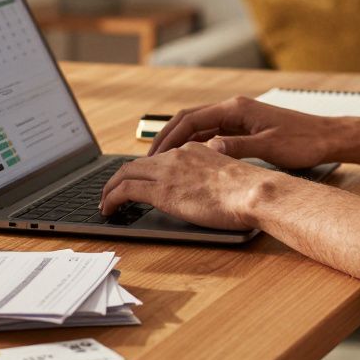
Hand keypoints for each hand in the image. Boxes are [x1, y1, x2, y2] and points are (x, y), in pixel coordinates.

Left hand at [99, 142, 290, 229]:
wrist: (254, 191)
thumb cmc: (251, 191)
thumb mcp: (230, 176)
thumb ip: (213, 177)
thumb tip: (207, 189)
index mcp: (194, 150)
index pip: (159, 157)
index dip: (142, 170)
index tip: (136, 181)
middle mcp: (177, 156)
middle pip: (136, 163)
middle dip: (119, 178)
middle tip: (111, 192)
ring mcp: (168, 171)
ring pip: (125, 174)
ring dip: (111, 189)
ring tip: (105, 203)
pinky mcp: (161, 189)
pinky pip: (125, 190)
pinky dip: (112, 198)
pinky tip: (108, 209)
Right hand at [148, 96, 343, 168]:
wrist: (328, 137)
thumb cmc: (304, 141)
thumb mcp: (269, 147)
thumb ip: (238, 147)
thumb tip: (208, 149)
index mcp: (236, 108)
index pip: (191, 118)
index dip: (169, 136)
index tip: (153, 154)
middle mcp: (234, 109)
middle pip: (190, 120)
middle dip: (167, 138)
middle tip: (149, 159)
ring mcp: (239, 118)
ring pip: (199, 128)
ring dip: (180, 143)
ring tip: (163, 163)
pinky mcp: (244, 128)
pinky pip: (212, 135)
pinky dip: (196, 146)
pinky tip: (188, 162)